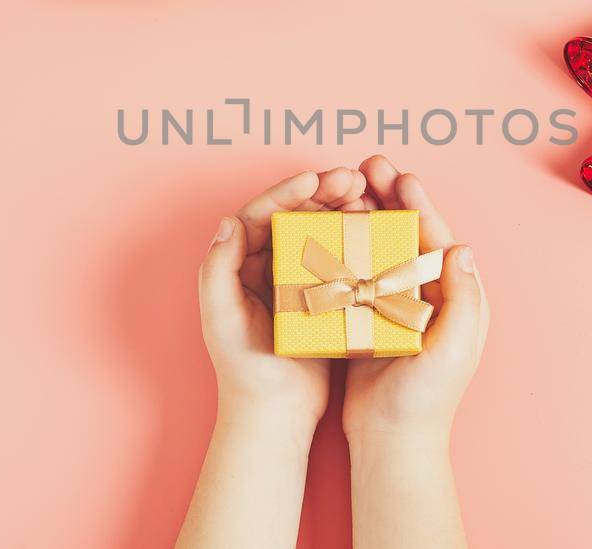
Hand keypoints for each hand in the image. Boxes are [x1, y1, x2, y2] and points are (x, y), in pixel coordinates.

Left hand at [197, 166, 368, 431]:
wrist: (274, 413)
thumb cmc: (243, 369)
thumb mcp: (221, 319)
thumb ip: (218, 270)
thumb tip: (229, 221)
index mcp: (238, 264)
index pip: (261, 215)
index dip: (287, 192)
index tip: (315, 178)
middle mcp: (264, 266)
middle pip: (293, 215)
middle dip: (321, 192)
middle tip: (352, 179)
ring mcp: (294, 279)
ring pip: (318, 231)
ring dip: (340, 209)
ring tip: (366, 195)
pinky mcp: (319, 296)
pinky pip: (337, 257)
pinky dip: (354, 239)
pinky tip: (373, 228)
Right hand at [342, 155, 489, 446]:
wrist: (393, 441)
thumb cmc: (427, 400)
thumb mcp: (453, 349)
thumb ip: (463, 299)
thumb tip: (462, 248)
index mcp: (456, 298)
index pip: (437, 238)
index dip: (418, 204)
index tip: (399, 177)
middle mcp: (430, 296)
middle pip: (408, 233)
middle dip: (389, 197)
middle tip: (367, 166)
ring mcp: (398, 305)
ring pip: (381, 246)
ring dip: (365, 213)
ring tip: (345, 187)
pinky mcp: (370, 318)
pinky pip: (359, 271)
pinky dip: (346, 245)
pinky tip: (328, 229)